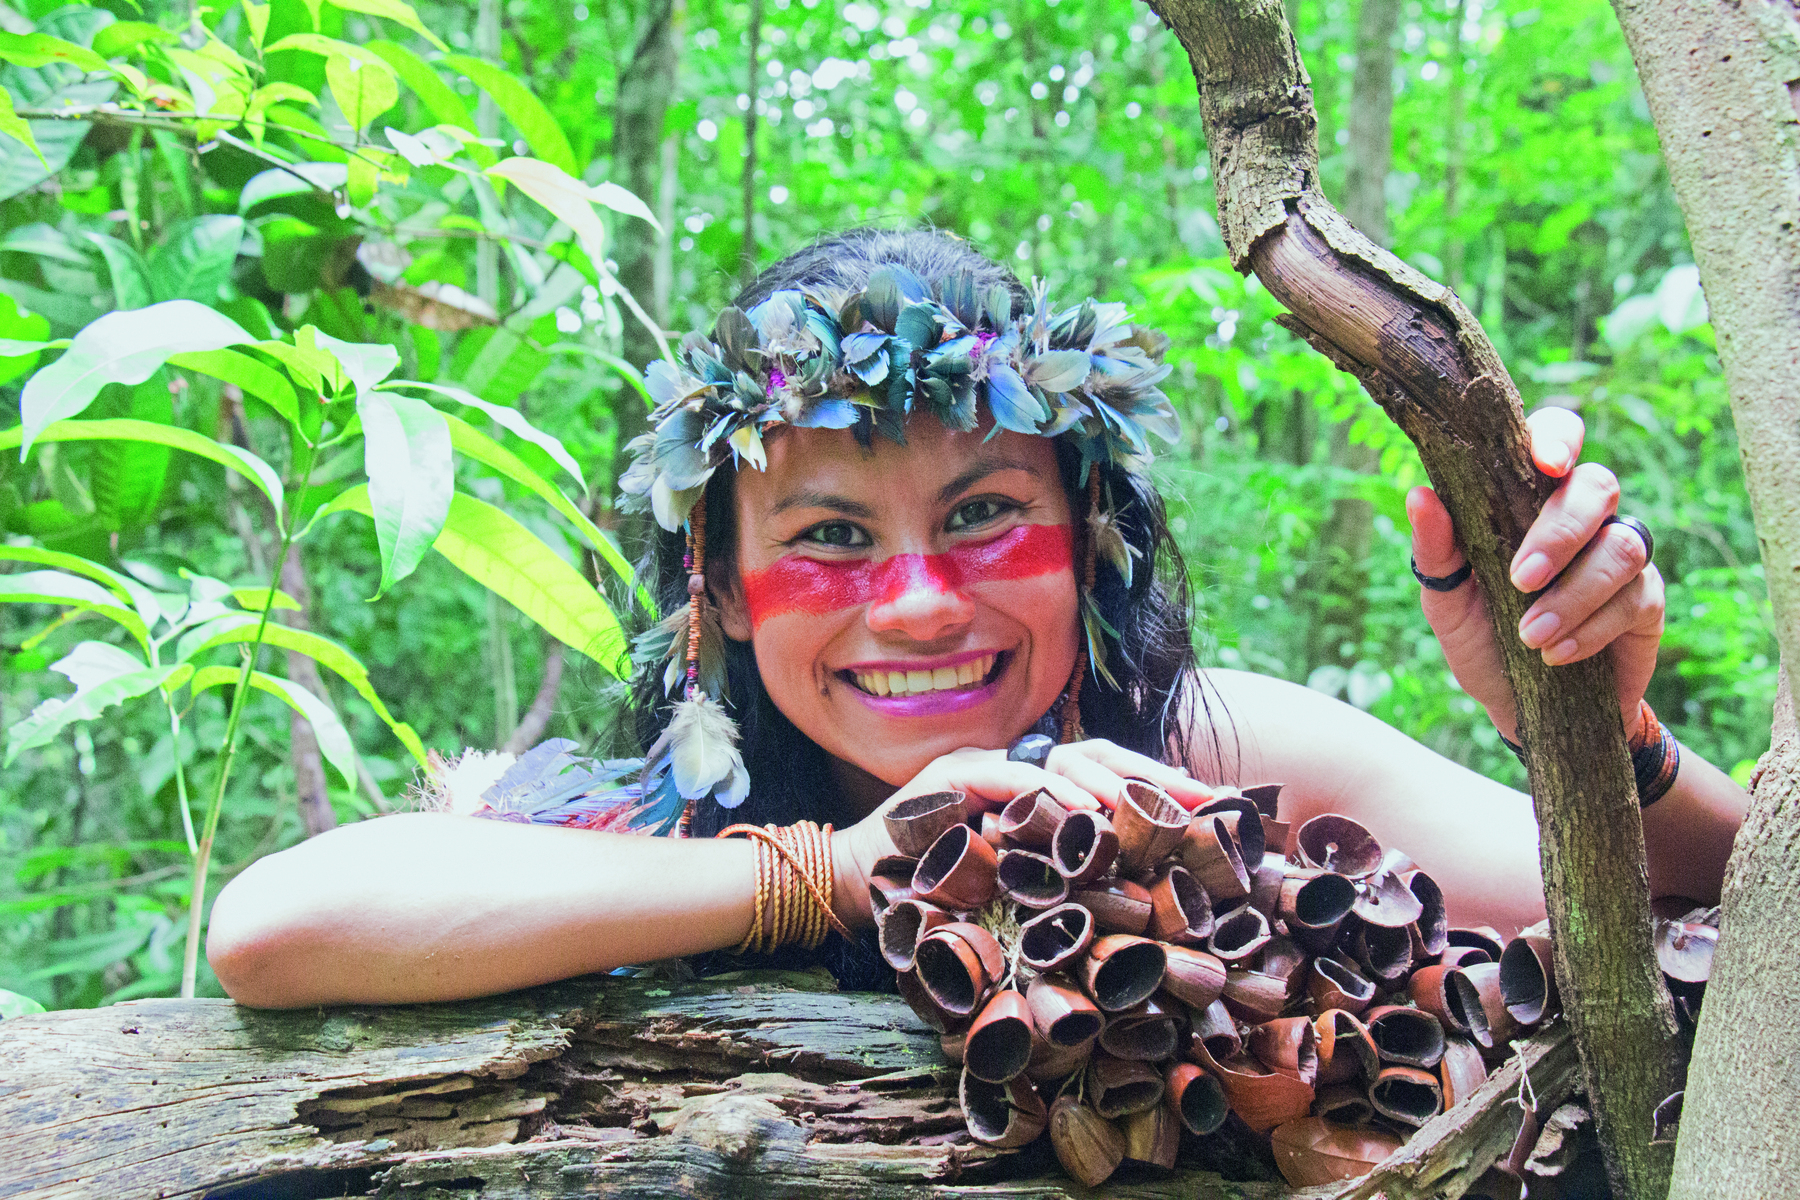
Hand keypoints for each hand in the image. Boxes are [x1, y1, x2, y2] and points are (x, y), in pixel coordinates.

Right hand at [832, 739, 1209, 925]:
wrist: (854, 884)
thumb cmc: (933, 893)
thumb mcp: (1013, 885)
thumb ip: (1058, 875)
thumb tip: (1133, 899)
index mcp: (1035, 791)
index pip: (1106, 774)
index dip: (1159, 787)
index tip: (1213, 808)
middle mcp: (1013, 767)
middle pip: (1095, 756)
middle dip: (1153, 776)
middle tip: (1205, 799)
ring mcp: (981, 765)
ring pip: (1058, 760)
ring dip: (1107, 782)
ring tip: (1149, 806)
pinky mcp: (948, 777)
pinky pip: (1007, 778)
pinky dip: (1046, 793)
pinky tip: (1081, 811)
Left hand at [1407, 406, 1663, 742]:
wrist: (1520, 710)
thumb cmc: (1481, 639)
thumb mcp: (1445, 600)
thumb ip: (1437, 550)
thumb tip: (1419, 495)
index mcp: (1529, 499)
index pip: (1556, 440)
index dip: (1557, 439)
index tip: (1545, 463)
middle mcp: (1581, 517)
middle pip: (1598, 485)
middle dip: (1561, 531)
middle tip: (1520, 579)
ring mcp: (1619, 555)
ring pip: (1623, 543)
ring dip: (1574, 593)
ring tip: (1531, 636)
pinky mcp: (1646, 601)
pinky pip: (1635, 597)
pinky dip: (1591, 628)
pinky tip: (1556, 654)